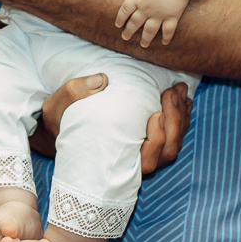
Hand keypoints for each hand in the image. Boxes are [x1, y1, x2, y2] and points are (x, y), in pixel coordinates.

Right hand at [27, 74, 190, 174]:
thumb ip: (75, 92)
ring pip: (173, 143)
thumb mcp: (58, 105)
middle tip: (170, 92)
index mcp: (113, 160)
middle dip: (175, 121)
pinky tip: (182, 98)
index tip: (157, 114)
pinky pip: (173, 135)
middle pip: (167, 151)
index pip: (147, 162)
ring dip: (180, 117)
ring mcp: (142, 152)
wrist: (59, 125)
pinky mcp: (148, 142)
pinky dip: (181, 117)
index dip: (158, 142)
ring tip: (178, 90)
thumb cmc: (59, 119)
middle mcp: (132, 162)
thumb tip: (100, 79)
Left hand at [115, 0, 189, 46]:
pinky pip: (168, 30)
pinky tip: (164, 43)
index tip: (118, 24)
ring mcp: (160, 14)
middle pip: (135, 22)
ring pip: (150, 30)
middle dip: (129, 31)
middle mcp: (146, 9)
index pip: (125, 10)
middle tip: (125, 38)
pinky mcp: (172, 16)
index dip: (120, 18)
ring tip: (143, 45)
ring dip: (145, 38)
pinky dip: (166, 37)